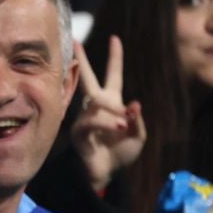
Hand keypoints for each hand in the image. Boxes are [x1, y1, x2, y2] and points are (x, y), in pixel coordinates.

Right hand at [71, 36, 146, 192]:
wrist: (106, 174)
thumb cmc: (121, 154)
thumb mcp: (138, 135)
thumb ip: (138, 119)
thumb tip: (133, 105)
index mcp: (112, 103)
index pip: (113, 75)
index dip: (114, 57)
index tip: (114, 39)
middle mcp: (95, 106)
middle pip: (86, 79)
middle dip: (81, 61)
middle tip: (74, 42)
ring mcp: (85, 117)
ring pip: (97, 103)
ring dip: (113, 111)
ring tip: (125, 125)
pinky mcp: (79, 131)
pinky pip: (92, 121)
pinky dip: (107, 123)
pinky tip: (119, 128)